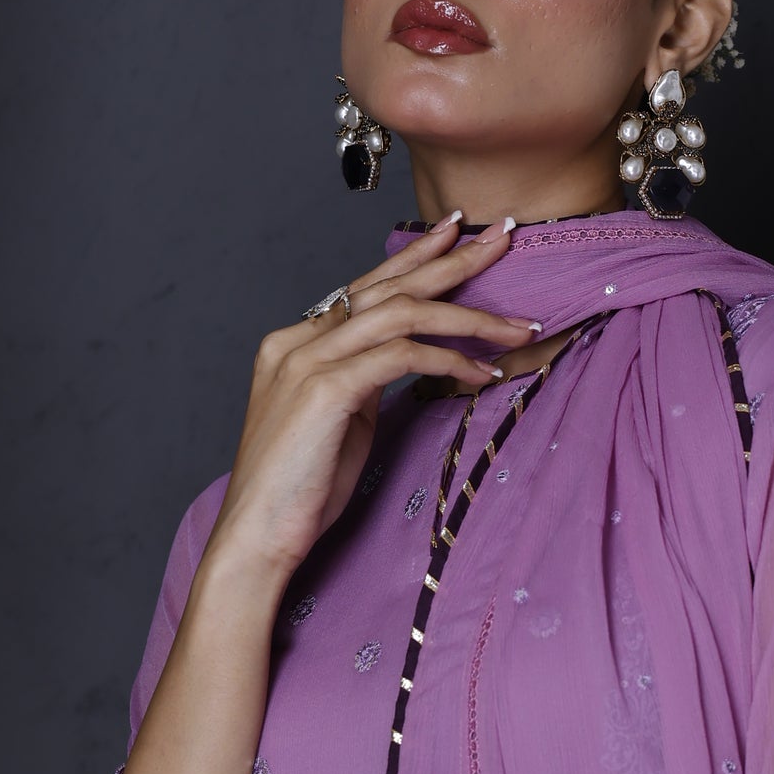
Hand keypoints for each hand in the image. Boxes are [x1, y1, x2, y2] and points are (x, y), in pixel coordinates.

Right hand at [208, 211, 538, 581]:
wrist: (256, 539)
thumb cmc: (298, 490)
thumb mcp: (339, 419)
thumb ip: (362, 379)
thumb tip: (408, 354)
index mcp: (295, 343)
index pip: (365, 286)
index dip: (414, 257)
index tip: (456, 234)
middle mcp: (297, 340)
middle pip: (387, 285)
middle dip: (451, 260)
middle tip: (500, 237)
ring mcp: (307, 361)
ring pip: (401, 313)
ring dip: (468, 315)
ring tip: (517, 325)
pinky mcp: (325, 389)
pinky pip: (402, 356)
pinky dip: (449, 360)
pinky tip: (483, 373)